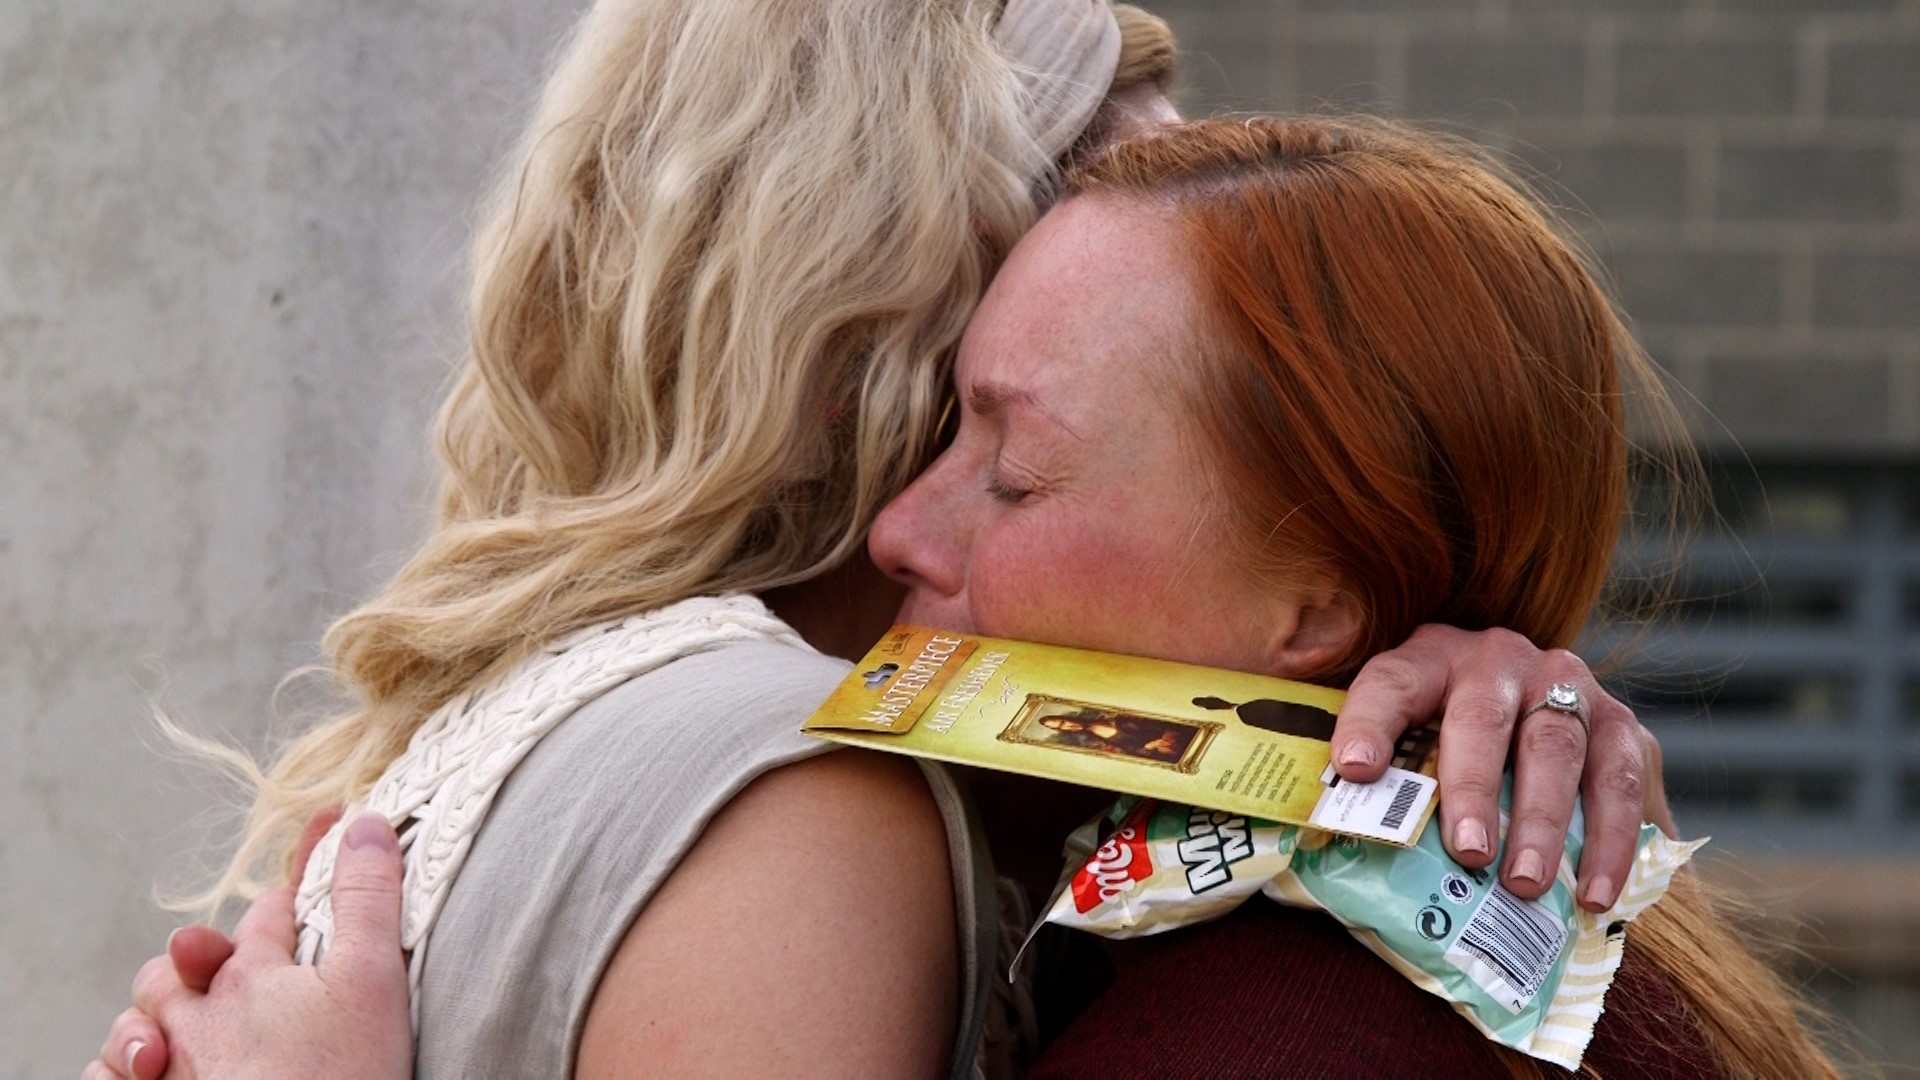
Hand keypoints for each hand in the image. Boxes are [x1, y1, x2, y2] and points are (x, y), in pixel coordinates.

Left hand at [87, 814, 410, 1079]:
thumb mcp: (374, 980)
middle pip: (185, 960)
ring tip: (177, 1025)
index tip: (329, 845)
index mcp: (252, 975)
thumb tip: (366, 824)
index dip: (300, 881)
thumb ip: (368, 899)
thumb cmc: (342, 1078)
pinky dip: (123, 1069)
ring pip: (138, 1019)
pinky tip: (148, 1070)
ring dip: (153, 1013)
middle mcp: (199, 1016)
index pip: (273, 908)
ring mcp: (172, 1066)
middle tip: (229, 959)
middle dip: (204, 951)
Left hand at [1330, 624, 1659, 911]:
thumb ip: (1371, 771)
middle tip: (1469, 851)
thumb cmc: (1444, 743)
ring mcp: (1564, 684)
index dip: (1369, 721)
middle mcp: (1497, 659)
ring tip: (1525, 883)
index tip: (1354, 769)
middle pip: (1482, 717)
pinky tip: (1596, 893)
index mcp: (1429, 658)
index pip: (1390, 682)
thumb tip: (1316, 834)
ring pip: (1557, 744)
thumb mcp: (1404, 737)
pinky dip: (1613, 839)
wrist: (1534, 714)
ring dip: (1543, 820)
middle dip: (1473, 787)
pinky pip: (1621, 777)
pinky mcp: (1619, 722)